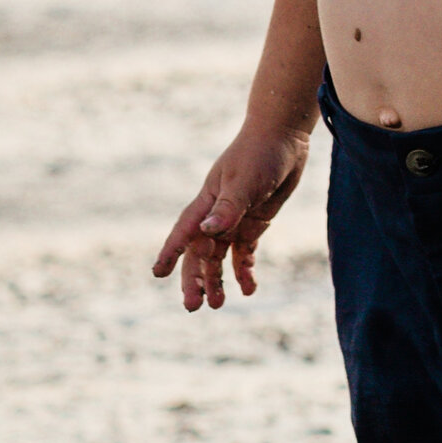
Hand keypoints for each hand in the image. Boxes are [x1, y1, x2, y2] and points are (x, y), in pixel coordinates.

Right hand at [152, 126, 308, 308]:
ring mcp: (235, 219)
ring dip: (218, 280)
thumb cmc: (259, 153)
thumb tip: (206, 231)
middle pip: (200, 253)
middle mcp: (217, 214)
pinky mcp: (254, 222)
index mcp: (207, 202)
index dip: (171, 252)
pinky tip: (248, 288)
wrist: (284, 136)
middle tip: (194, 306)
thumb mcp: (244, 181)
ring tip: (219, 304)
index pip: (185, 232)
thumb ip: (227, 208)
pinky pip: (244, 252)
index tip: (158, 273)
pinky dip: (245, 270)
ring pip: (220, 257)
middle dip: (194, 279)